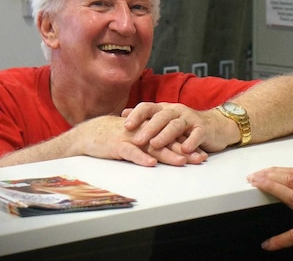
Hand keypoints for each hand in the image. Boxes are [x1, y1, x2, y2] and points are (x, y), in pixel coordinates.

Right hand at [68, 115, 199, 166]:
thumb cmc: (116, 136)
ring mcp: (131, 137)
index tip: (202, 154)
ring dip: (168, 155)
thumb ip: (153, 142)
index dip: (188, 145)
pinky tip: (151, 164)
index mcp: (150, 129)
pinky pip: (131, 152)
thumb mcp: (138, 137)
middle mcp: (144, 131)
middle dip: (185, 151)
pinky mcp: (117, 144)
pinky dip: (141, 157)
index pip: (173, 137)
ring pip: (153, 146)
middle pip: (168, 141)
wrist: (91, 132)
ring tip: (182, 162)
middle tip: (200, 159)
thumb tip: (171, 153)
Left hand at [121, 102, 236, 161]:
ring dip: (165, 135)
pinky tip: (184, 150)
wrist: (217, 125)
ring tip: (155, 145)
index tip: (125, 126)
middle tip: (137, 140)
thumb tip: (123, 114)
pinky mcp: (204, 129)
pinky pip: (197, 134)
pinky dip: (190, 141)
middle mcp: (177, 111)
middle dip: (148, 128)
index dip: (137, 115)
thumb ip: (146, 117)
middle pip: (161, 117)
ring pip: (176, 125)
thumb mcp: (166, 119)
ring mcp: (191, 119)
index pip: (148, 107)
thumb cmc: (187, 126)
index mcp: (166, 108)